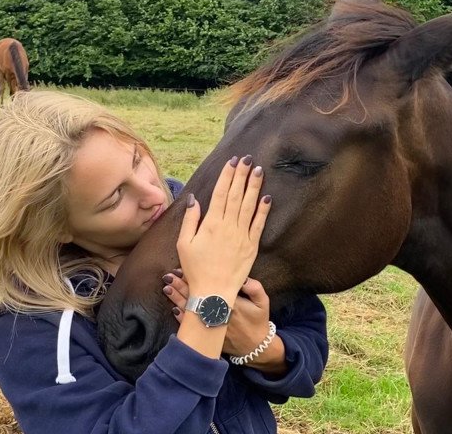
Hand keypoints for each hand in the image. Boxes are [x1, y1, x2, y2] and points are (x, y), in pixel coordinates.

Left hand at [163, 272, 270, 356]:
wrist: (255, 347)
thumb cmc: (258, 322)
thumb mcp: (263, 303)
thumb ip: (254, 288)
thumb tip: (241, 278)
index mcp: (228, 303)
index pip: (208, 286)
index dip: (195, 277)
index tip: (184, 269)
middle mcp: (216, 313)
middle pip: (196, 297)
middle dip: (181, 285)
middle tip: (169, 275)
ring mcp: (210, 325)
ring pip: (190, 309)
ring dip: (177, 298)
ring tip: (167, 287)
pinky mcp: (207, 335)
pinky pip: (191, 326)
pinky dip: (181, 317)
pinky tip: (173, 308)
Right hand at [175, 155, 271, 303]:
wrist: (214, 293)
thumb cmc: (195, 270)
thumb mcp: (184, 244)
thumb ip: (190, 220)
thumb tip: (195, 199)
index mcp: (211, 224)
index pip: (221, 193)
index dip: (227, 176)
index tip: (232, 162)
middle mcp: (228, 226)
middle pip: (236, 195)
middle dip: (242, 175)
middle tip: (248, 159)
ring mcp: (242, 236)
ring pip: (249, 206)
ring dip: (254, 187)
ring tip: (258, 170)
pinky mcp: (252, 246)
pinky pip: (259, 224)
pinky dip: (263, 210)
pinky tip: (267, 197)